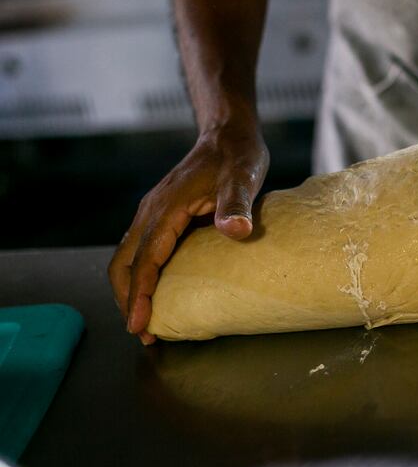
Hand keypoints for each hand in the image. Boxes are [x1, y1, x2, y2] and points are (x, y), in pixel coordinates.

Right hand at [108, 122, 268, 343]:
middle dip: (128, 300)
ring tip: (144, 319)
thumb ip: (237, 204)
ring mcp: (153, 212)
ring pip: (127, 257)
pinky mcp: (162, 214)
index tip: (141, 325)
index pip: (145, 260)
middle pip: (124, 263)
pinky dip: (140, 274)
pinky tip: (155, 289)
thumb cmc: (237, 156)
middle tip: (142, 333)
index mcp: (166, 208)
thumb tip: (236, 230)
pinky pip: (140, 249)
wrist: (228, 134)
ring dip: (130, 289)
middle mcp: (151, 211)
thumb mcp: (243, 178)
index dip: (141, 295)